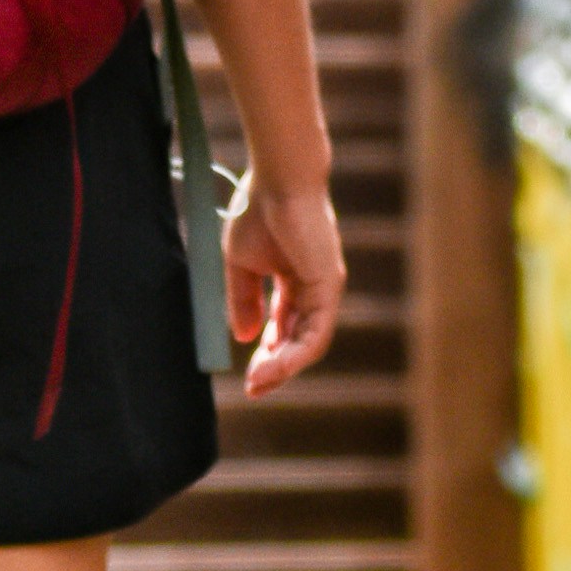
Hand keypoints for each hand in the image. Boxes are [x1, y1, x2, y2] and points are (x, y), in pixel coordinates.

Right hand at [222, 162, 342, 398]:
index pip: (285, 326)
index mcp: (294, 279)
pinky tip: (272, 367)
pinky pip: (316, 333)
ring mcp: (325, 288)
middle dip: (276, 368)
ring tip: (258, 383)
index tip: (248, 376)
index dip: (267, 352)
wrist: (276, 181)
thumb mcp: (241, 265)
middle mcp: (315, 287)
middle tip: (254, 389)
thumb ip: (244, 301)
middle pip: (299, 339)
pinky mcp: (329, 286)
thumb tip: (245, 337)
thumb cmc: (258, 211)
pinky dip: (295, 354)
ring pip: (310, 343)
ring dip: (284, 368)